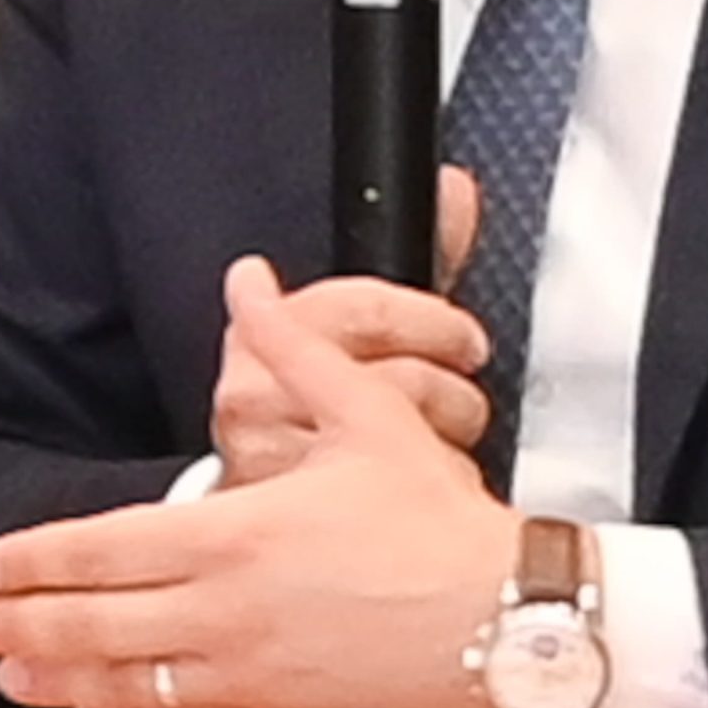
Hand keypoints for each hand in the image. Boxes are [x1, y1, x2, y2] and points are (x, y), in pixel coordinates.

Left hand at [0, 254, 518, 707]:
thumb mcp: (367, 414)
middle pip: (93, 625)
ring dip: (56, 681)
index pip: (105, 548)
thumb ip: (293, 348)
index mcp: (239, 534)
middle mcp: (226, 613)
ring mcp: (245, 675)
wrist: (501, 621)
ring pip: (123, 687)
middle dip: (21, 624)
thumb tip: (250, 283)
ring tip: (10, 674)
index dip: (35, 559)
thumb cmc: (437, 525)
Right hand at [211, 166, 489, 486]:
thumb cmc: (309, 389)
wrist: (243, 496)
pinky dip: (423, 489)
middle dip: (451, 391)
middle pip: (398, 382)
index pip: (373, 312)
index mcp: (262, 327)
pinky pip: (390, 500)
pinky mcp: (288, 516)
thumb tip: (457, 190)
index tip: (464, 339)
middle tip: (463, 395)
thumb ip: (413, 252)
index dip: (438, 324)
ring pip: (401, 442)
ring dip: (442, 443)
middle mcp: (255, 392)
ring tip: (445, 441)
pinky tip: (422, 482)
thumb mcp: (357, 313)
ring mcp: (269, 458)